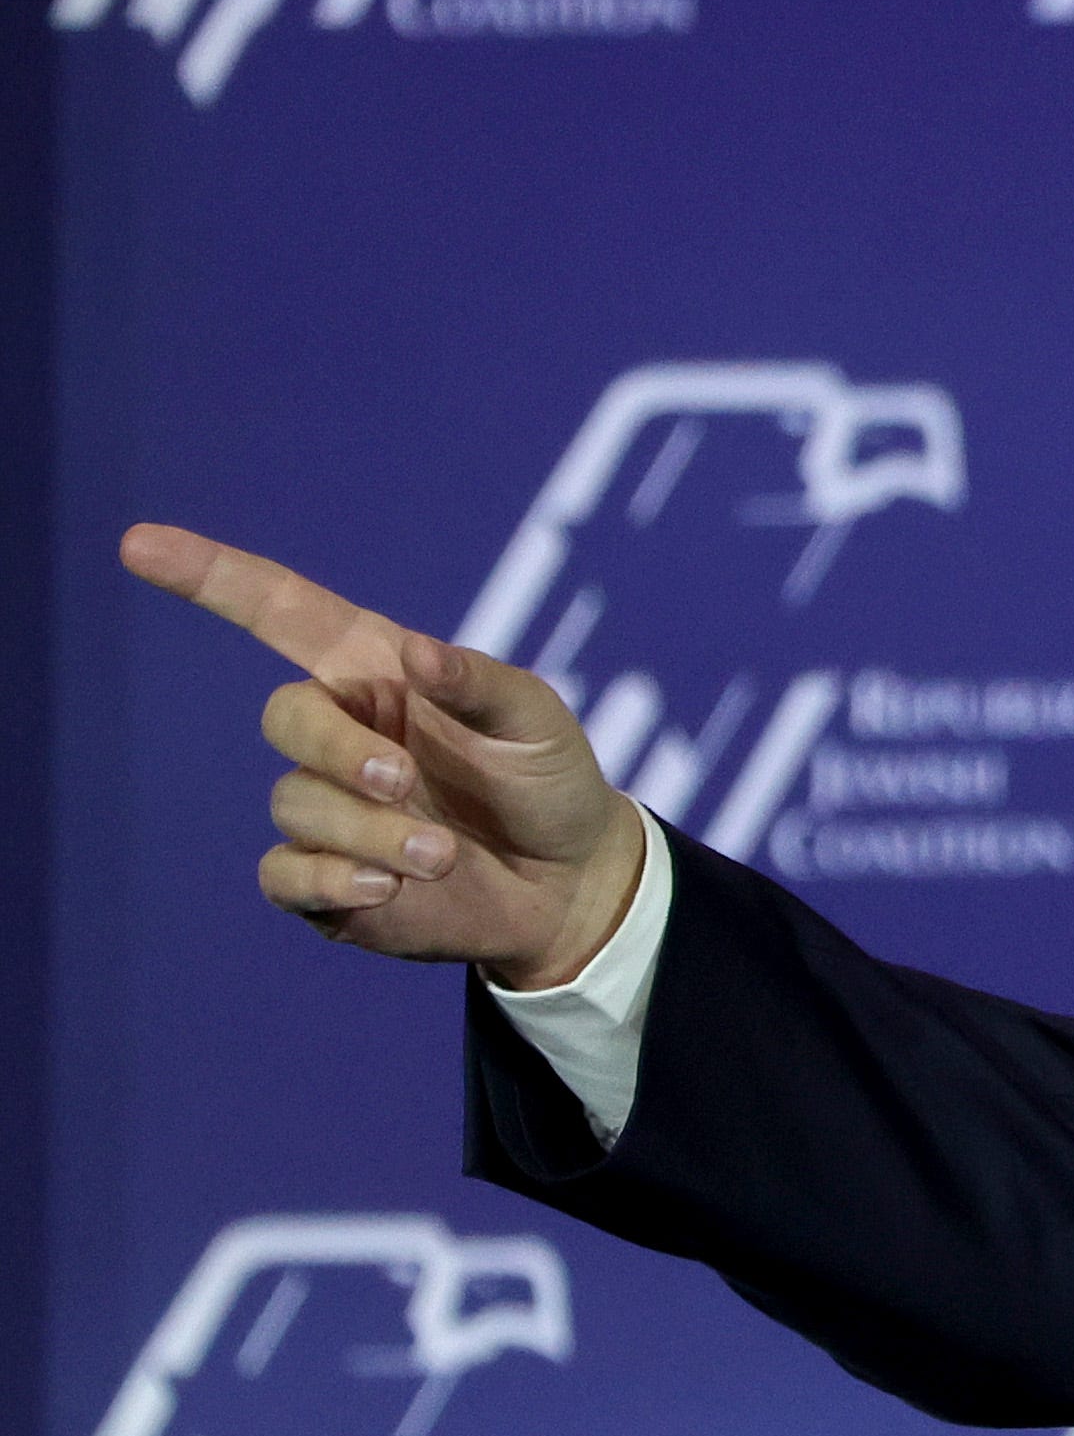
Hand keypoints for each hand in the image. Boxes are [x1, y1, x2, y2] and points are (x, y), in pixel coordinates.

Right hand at [121, 523, 647, 989]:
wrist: (574, 886)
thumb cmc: (550, 784)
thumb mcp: (538, 722)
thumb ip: (480, 684)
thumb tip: (417, 653)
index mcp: (376, 674)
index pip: (280, 611)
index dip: (210, 576)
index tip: (137, 544)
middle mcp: (341, 733)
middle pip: (285, 717)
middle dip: (338, 750)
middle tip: (406, 783)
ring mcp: (328, 808)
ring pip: (295, 803)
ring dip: (370, 831)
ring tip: (444, 856)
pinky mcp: (327, 881)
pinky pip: (284, 875)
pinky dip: (329, 881)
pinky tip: (387, 890)